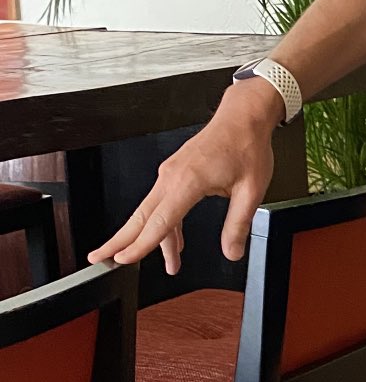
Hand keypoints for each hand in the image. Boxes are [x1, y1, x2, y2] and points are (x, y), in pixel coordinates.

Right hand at [87, 79, 280, 274]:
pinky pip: (162, 204)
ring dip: (148, 239)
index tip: (123, 260)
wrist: (242, 117)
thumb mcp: (251, 191)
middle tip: (99, 259)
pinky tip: (174, 243)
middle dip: (118, 241)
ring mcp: (170, 174)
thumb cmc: (246, 146)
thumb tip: (232, 252)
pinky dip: (164, 225)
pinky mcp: (175, 173)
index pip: (159, 222)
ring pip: (151, 212)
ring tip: (154, 264)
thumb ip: (238, 225)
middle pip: (139, 216)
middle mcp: (172, 176)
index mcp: (188, 181)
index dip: (140, 244)